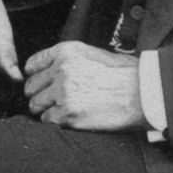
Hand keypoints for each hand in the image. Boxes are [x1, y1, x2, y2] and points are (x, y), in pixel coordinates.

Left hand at [24, 42, 144, 131]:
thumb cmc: (126, 74)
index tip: (40, 83)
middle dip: (39, 94)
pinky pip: (47, 120)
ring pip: (36, 104)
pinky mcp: (68, 114)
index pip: (33, 64)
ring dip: (45, 109)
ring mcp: (63, 93)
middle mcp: (61, 69)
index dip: (35, 76)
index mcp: (67, 51)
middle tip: (51, 100)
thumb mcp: (95, 54)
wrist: (142, 93)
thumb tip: (53, 70)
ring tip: (61, 110)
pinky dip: (55, 122)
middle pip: (31, 86)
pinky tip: (69, 119)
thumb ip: (70, 60)